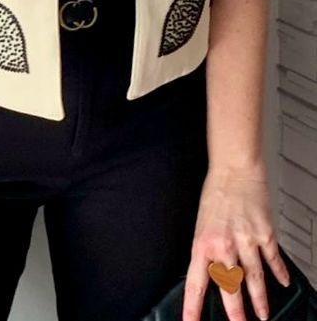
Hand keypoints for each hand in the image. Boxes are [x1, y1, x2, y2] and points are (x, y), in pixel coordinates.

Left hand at [182, 160, 290, 320]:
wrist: (234, 169)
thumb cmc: (215, 192)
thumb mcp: (201, 223)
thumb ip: (207, 249)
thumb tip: (211, 273)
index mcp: (202, 243)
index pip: (196, 283)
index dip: (192, 307)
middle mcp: (224, 246)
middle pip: (230, 289)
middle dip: (235, 313)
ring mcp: (246, 241)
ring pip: (254, 280)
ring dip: (259, 301)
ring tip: (262, 315)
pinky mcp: (265, 234)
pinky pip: (273, 260)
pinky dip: (279, 273)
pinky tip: (283, 283)